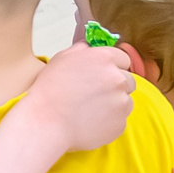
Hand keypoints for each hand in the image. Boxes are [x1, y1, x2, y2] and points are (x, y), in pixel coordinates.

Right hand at [12, 42, 134, 153]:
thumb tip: (89, 47)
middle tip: (94, 94)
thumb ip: (81, 49)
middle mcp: (118, 79)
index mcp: (104, 59)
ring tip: (89, 109)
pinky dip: (108, 122)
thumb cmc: (49, 91)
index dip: (113, 66)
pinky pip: (119, 121)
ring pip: (125, 101)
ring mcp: (121, 103)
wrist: (45, 123)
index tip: (102, 75)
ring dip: (113, 104)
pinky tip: (89, 121)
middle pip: (129, 80)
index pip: (124, 59)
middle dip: (115, 86)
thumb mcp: (61, 59)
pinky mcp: (120, 124)